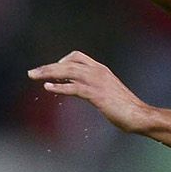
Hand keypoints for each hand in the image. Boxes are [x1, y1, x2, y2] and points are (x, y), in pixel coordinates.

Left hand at [28, 51, 152, 132]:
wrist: (139, 115)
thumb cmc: (125, 108)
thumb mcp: (107, 93)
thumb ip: (94, 89)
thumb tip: (82, 91)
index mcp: (101, 70)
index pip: (77, 56)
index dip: (62, 61)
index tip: (51, 70)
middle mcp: (98, 72)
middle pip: (68, 63)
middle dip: (48, 67)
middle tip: (31, 73)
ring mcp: (97, 82)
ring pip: (68, 72)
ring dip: (48, 73)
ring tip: (33, 76)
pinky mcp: (96, 94)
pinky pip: (74, 88)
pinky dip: (59, 87)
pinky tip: (48, 88)